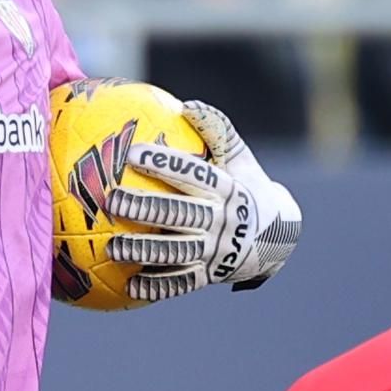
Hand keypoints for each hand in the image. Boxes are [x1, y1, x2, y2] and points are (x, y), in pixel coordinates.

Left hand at [88, 98, 304, 302]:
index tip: (133, 152)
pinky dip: (157, 285)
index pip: (194, 174)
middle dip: (145, 207)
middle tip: (112, 200)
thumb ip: (217, 130)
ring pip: (176, 252)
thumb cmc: (247, 186)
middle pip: (180, 214)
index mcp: (228, 190)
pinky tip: (129, 285)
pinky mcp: (211, 275)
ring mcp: (217, 251)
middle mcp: (223, 221)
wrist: (278, 236)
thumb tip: (187, 104)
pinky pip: (182, 282)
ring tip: (112, 248)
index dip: (164, 163)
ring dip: (143, 250)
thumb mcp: (240, 158)